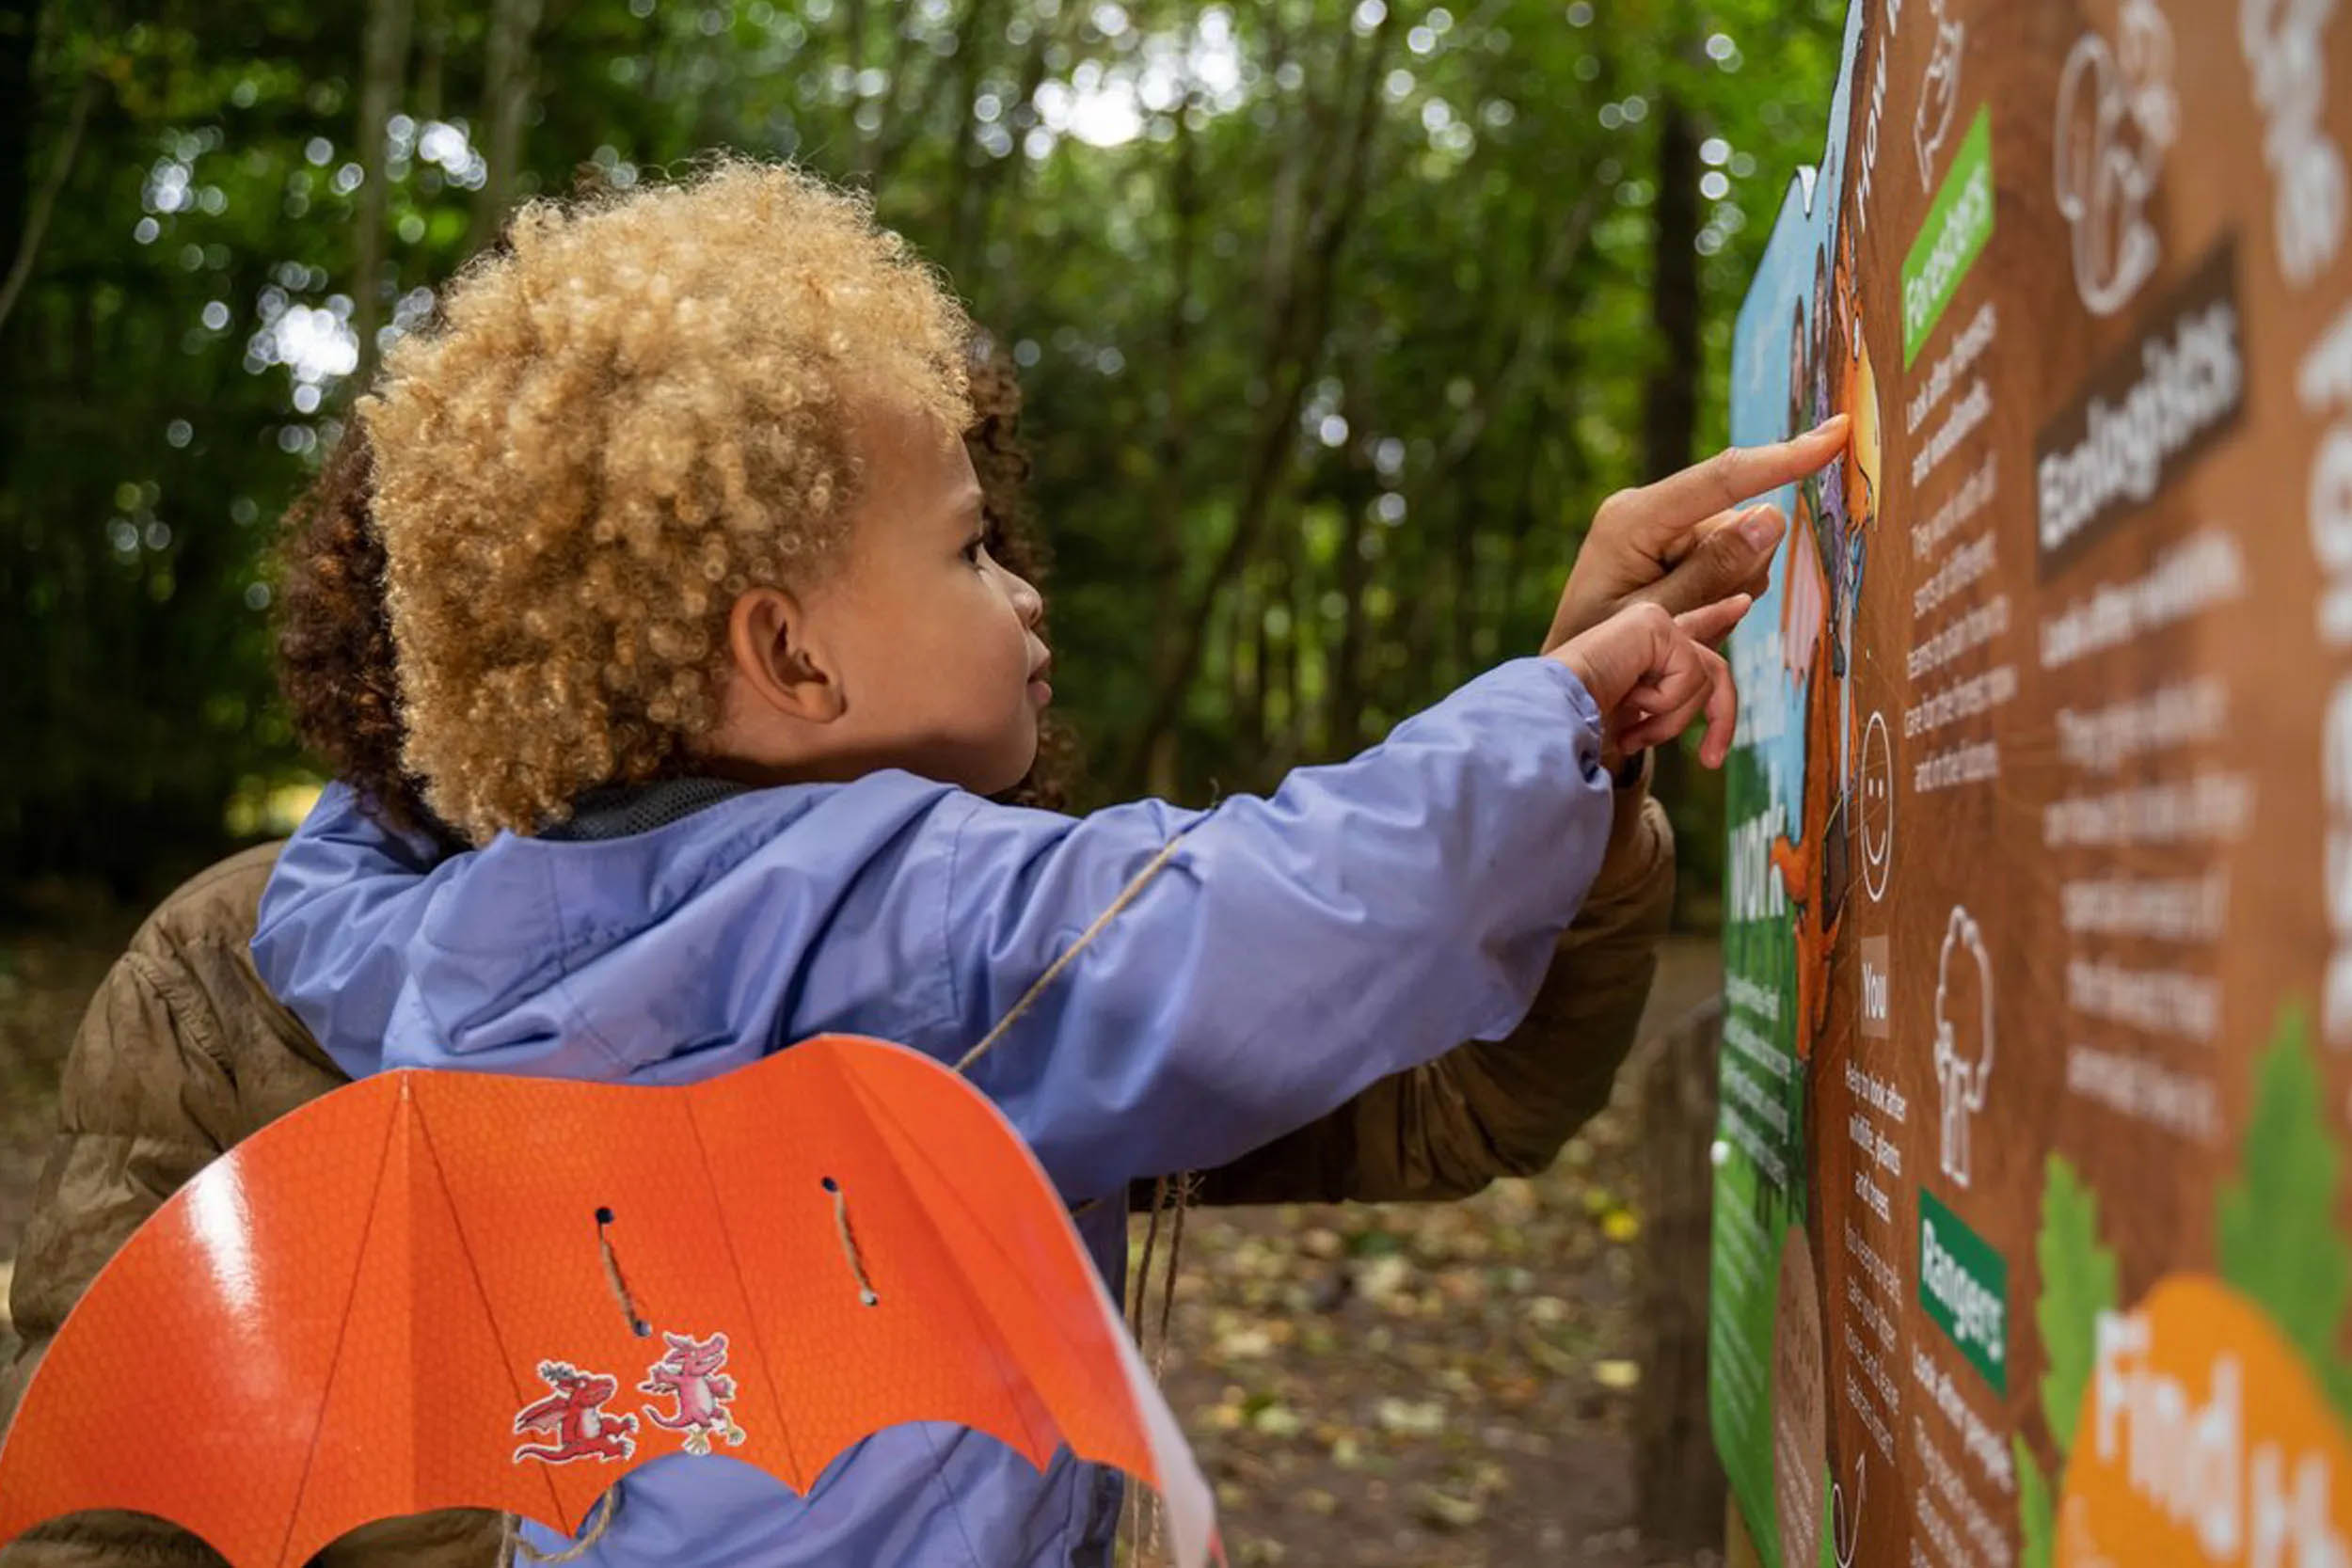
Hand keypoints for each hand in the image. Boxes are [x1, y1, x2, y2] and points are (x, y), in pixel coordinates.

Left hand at [1541, 415, 1849, 651]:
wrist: (1577, 677)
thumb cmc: (1603, 650)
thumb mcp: (1659, 619)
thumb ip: (1713, 571)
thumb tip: (1772, 515)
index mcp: (1633, 518)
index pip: (1723, 479)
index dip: (1785, 458)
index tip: (1837, 432)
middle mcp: (1647, 508)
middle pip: (1739, 523)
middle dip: (1739, 573)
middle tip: (1696, 621)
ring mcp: (1660, 523)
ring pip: (1742, 546)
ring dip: (1728, 589)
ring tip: (1681, 624)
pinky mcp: (1672, 539)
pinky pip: (1729, 560)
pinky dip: (1721, 592)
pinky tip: (1686, 614)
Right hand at [1551, 595, 1751, 768]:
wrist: (1549, 717)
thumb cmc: (1574, 729)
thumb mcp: (1631, 720)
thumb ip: (1664, 704)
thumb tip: (1696, 703)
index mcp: (1638, 649)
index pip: (1689, 629)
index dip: (1718, 616)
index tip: (1744, 603)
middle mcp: (1647, 629)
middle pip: (1713, 666)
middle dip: (1723, 716)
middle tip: (1712, 761)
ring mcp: (1653, 623)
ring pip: (1707, 678)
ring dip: (1672, 722)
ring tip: (1633, 737)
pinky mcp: (1657, 625)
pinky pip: (1691, 676)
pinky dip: (1665, 706)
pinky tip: (1629, 703)